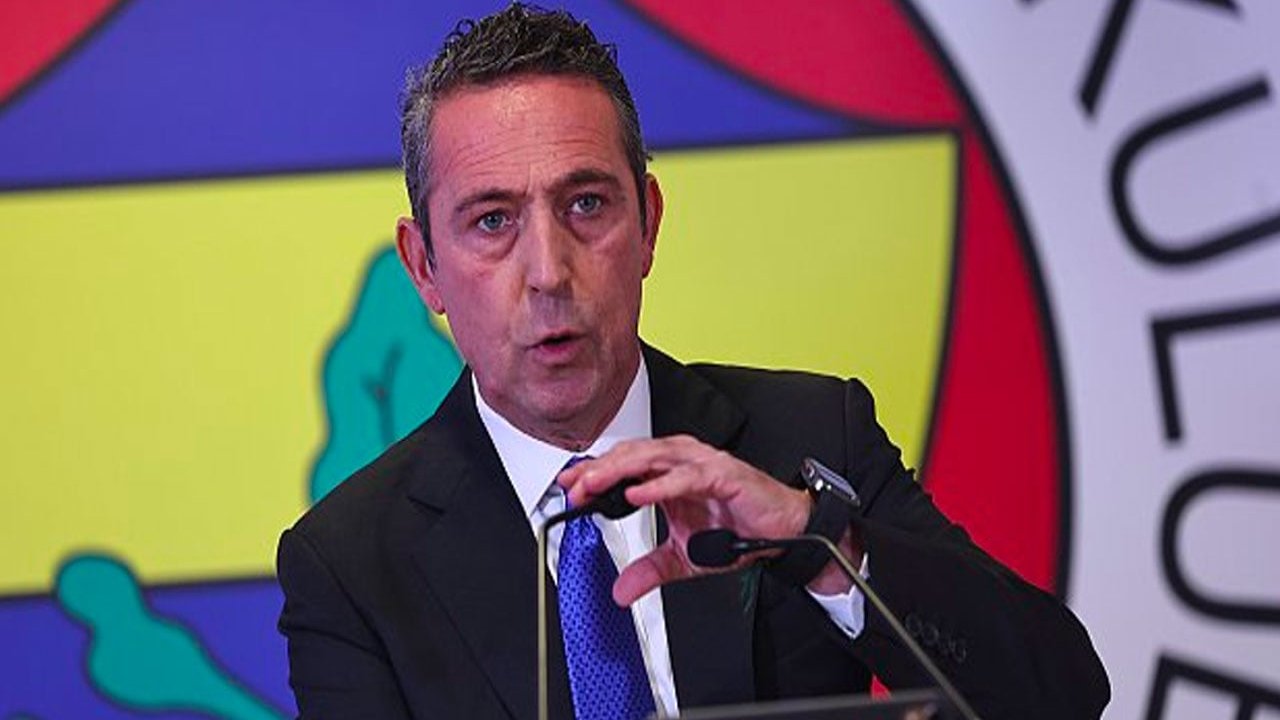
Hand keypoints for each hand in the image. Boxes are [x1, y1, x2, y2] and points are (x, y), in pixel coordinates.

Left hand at [557, 435, 814, 605]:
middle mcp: (683, 461)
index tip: (568, 487)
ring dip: (620, 470)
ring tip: (594, 484)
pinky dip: (659, 485)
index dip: (594, 473)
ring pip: (653, 458)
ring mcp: (702, 464)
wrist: (784, 532)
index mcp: (669, 473)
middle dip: (599, 470)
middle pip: (631, 456)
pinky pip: (686, 477)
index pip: (624, 465)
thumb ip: (651, 569)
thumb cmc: (739, 529)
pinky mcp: (723, 474)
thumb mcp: (684, 557)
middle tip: (573, 487)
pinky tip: (637, 493)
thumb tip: (621, 590)